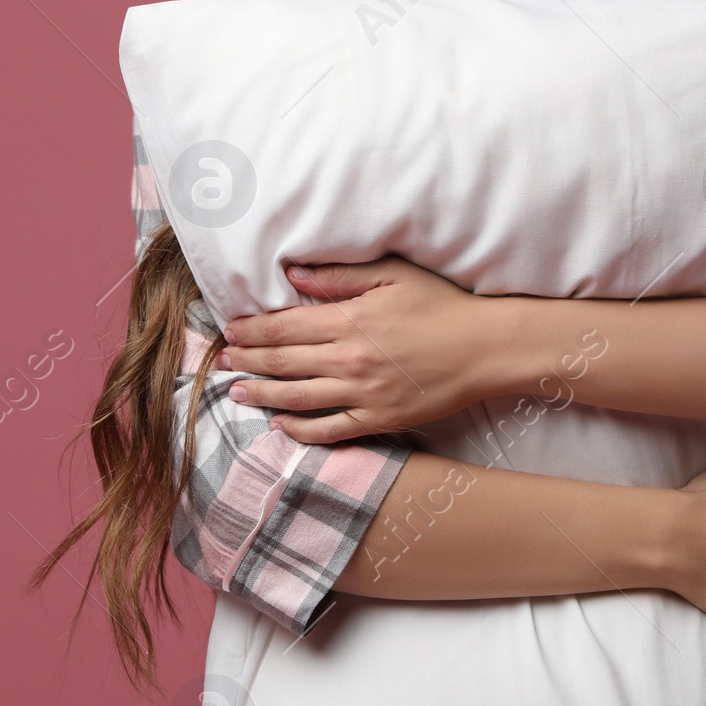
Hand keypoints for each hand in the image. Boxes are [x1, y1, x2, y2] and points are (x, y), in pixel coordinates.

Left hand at [216, 257, 501, 442]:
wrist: (484, 348)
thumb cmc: (441, 304)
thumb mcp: (393, 274)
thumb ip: (340, 275)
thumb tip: (294, 275)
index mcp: (350, 320)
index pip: (285, 327)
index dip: (253, 331)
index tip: (231, 332)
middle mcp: (349, 360)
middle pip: (283, 363)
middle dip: (247, 362)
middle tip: (222, 362)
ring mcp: (362, 395)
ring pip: (297, 398)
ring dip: (262, 395)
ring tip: (237, 392)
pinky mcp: (378, 420)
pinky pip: (329, 430)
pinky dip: (300, 430)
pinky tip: (282, 424)